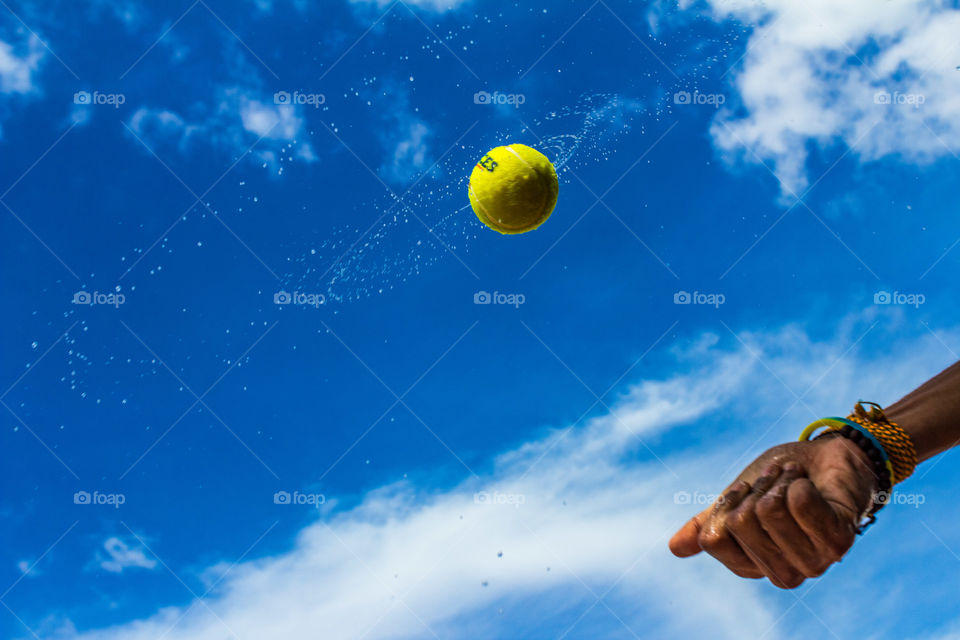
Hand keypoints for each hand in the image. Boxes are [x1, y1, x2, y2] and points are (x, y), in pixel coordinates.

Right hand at [668, 436, 878, 587]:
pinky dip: (798, 481)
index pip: (714, 538)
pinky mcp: (839, 541)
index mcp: (754, 566)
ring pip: (769, 511)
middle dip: (755, 489)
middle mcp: (783, 572)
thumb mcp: (738, 499)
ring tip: (796, 480)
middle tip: (778, 481)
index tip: (747, 490)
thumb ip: (711, 524)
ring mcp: (813, 561)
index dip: (727, 503)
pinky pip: (800, 504)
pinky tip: (811, 485)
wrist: (829, 457)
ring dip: (779, 482)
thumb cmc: (782, 481)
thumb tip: (673, 549)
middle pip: (740, 523)